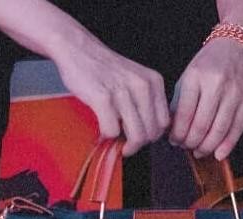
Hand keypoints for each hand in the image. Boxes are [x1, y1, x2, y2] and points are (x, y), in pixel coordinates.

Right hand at [52, 34, 169, 155]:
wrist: (78, 49)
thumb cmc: (104, 69)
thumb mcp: (135, 79)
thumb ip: (146, 101)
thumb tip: (150, 133)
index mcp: (153, 82)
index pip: (164, 123)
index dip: (151, 135)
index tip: (138, 137)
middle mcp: (142, 86)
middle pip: (151, 133)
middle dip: (138, 144)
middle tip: (125, 144)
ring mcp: (123, 92)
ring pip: (136, 136)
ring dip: (124, 145)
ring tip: (114, 138)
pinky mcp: (103, 98)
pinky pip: (112, 131)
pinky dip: (106, 136)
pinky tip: (101, 128)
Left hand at [169, 37, 242, 160]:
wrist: (238, 44)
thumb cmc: (208, 65)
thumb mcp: (187, 77)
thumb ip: (178, 104)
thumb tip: (171, 132)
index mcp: (196, 77)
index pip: (184, 114)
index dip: (177, 134)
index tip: (174, 141)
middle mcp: (217, 84)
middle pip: (201, 126)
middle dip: (190, 143)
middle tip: (185, 147)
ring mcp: (235, 92)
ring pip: (219, 130)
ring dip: (206, 147)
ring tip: (198, 151)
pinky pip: (237, 129)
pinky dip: (226, 146)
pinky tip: (217, 154)